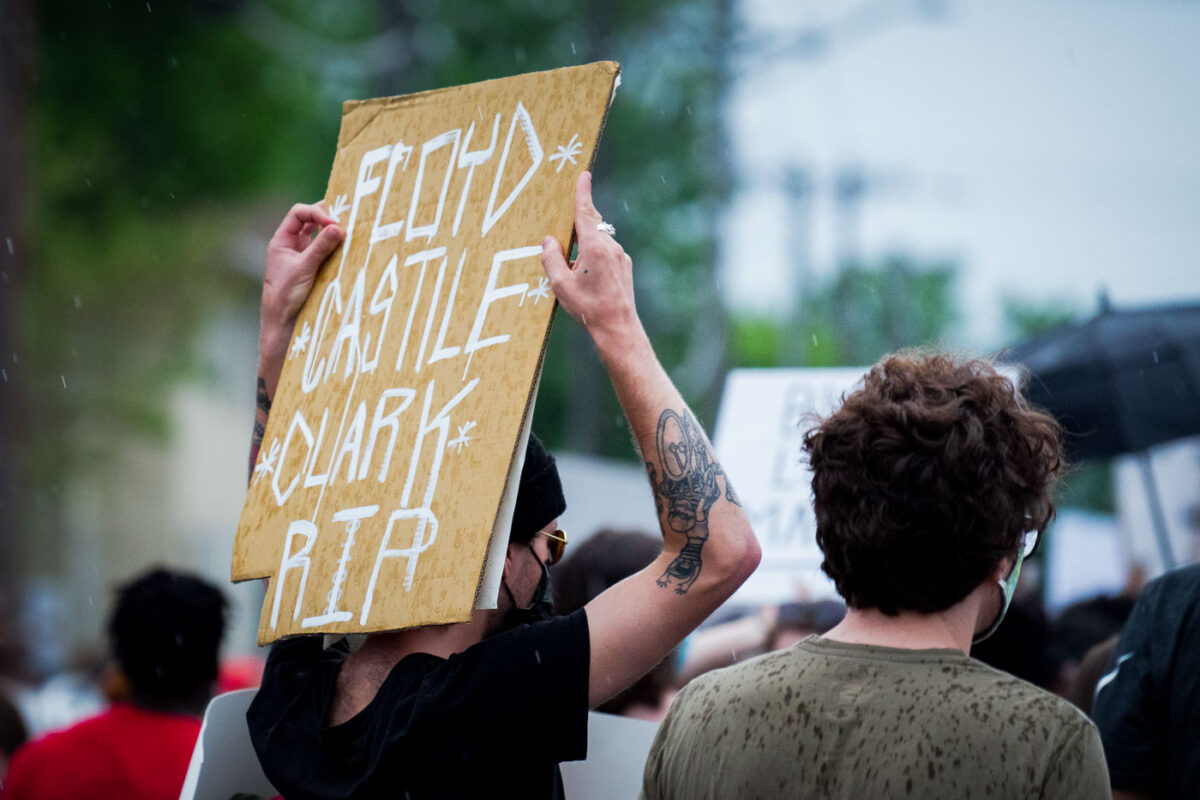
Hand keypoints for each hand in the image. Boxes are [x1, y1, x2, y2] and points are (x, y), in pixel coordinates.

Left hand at [261, 202, 344, 331]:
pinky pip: (324, 250)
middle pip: (309, 220)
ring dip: (332, 232)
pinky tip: (346, 248)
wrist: (282, 321)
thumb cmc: (285, 295)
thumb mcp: (304, 268)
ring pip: (318, 234)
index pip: (299, 213)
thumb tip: (339, 227)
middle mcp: (292, 244)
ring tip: (348, 231)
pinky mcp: (312, 267)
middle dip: (326, 217)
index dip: (316, 212)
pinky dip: (335, 246)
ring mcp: (302, 255)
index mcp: (282, 239)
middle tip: (346, 218)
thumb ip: (321, 247)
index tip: (334, 223)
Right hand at [540, 172, 640, 349]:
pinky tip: (586, 276)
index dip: (582, 192)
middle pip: (592, 225)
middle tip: (567, 217)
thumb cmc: (588, 308)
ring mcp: (621, 257)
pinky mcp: (625, 267)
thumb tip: (548, 241)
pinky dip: (594, 255)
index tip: (584, 174)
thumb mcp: (560, 285)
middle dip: (580, 220)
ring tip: (573, 266)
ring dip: (585, 244)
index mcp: (594, 246)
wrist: (618, 328)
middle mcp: (611, 247)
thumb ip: (551, 259)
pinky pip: (606, 253)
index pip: (586, 212)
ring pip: (599, 240)